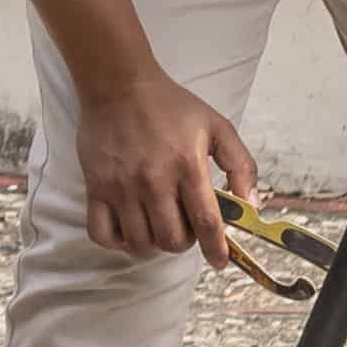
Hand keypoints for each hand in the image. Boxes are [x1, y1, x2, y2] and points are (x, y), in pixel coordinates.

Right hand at [76, 70, 258, 263]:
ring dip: (154, 243)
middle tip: (185, 228)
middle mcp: (153, 181)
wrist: (118, 85)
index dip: (216, 249)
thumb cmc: (170, 105)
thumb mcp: (217, 127)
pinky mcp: (96, 187)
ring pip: (140, 242)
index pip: (206, 223)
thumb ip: (241, 166)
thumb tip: (251, 205)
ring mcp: (121, 186)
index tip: (219, 260)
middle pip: (172, 239)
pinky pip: (102, 233)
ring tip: (158, 227)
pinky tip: (129, 229)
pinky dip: (117, 241)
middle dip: (184, 243)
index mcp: (187, 166)